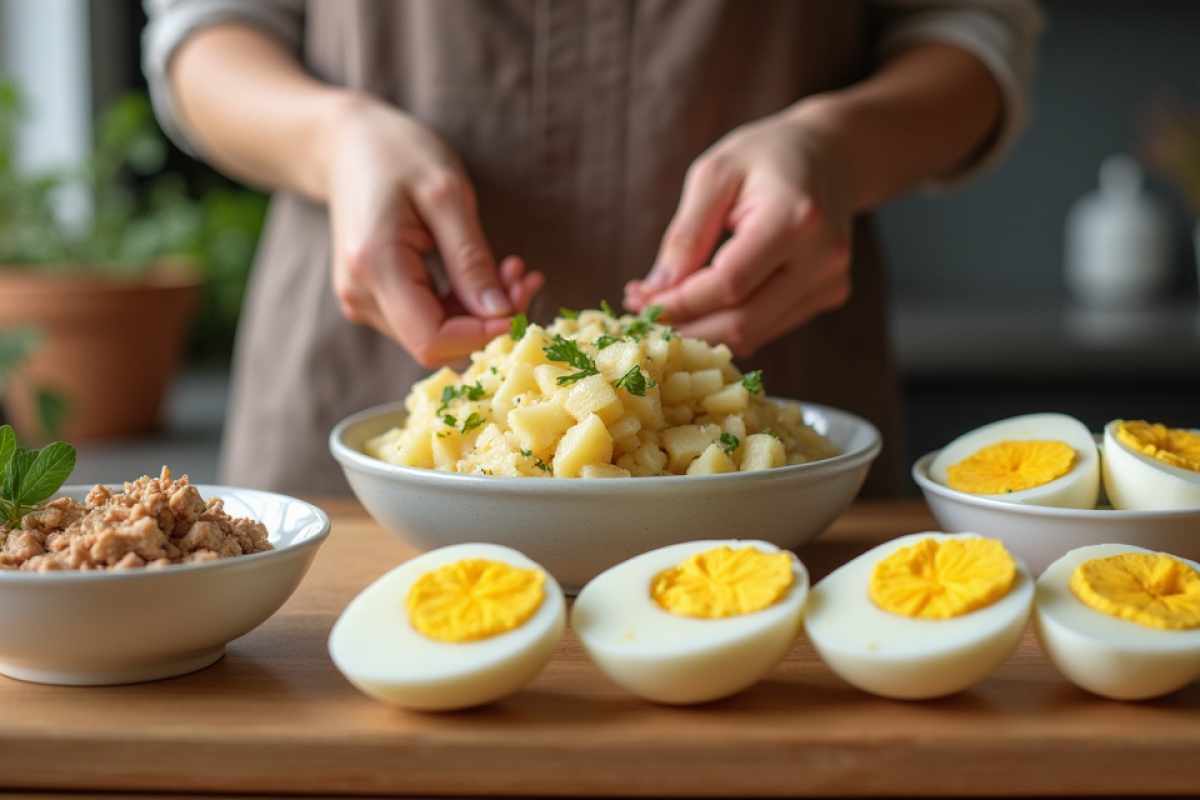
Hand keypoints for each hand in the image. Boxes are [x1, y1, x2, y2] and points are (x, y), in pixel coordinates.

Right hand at [326, 97, 542, 366]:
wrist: (346, 145)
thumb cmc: (398, 154)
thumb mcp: (447, 194)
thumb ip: (471, 259)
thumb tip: (500, 314)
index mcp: (375, 268)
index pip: (432, 340)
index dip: (482, 335)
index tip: (522, 301)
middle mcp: (360, 296)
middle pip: (436, 342)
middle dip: (488, 320)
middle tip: (526, 278)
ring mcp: (363, 301)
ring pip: (436, 334)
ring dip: (481, 312)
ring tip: (512, 269)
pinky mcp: (375, 298)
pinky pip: (427, 319)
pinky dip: (464, 304)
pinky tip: (489, 274)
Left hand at [625, 105, 853, 355]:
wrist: (832, 154)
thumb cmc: (766, 156)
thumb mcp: (714, 174)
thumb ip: (685, 235)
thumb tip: (652, 292)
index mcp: (795, 218)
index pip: (729, 284)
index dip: (680, 302)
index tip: (638, 300)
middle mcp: (822, 257)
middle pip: (742, 322)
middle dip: (686, 326)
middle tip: (644, 314)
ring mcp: (830, 281)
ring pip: (754, 334)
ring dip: (702, 331)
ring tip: (666, 308)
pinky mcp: (829, 295)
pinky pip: (767, 327)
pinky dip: (728, 325)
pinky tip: (702, 306)